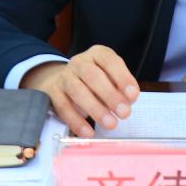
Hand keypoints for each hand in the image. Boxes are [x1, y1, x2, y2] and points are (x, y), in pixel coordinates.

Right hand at [21, 45, 138, 137]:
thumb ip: (120, 87)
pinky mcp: (53, 93)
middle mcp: (79, 62)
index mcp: (97, 54)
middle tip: (124, 113)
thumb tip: (129, 100)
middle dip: (110, 95)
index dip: (122, 78)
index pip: (109, 61)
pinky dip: (76, 121)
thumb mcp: (110, 77)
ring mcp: (64, 76)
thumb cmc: (94, 80)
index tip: (133, 95)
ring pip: (77, 91)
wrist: (62, 80)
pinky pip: (63, 107)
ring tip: (110, 123)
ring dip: (95, 109)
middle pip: (92, 76)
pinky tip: (88, 132)